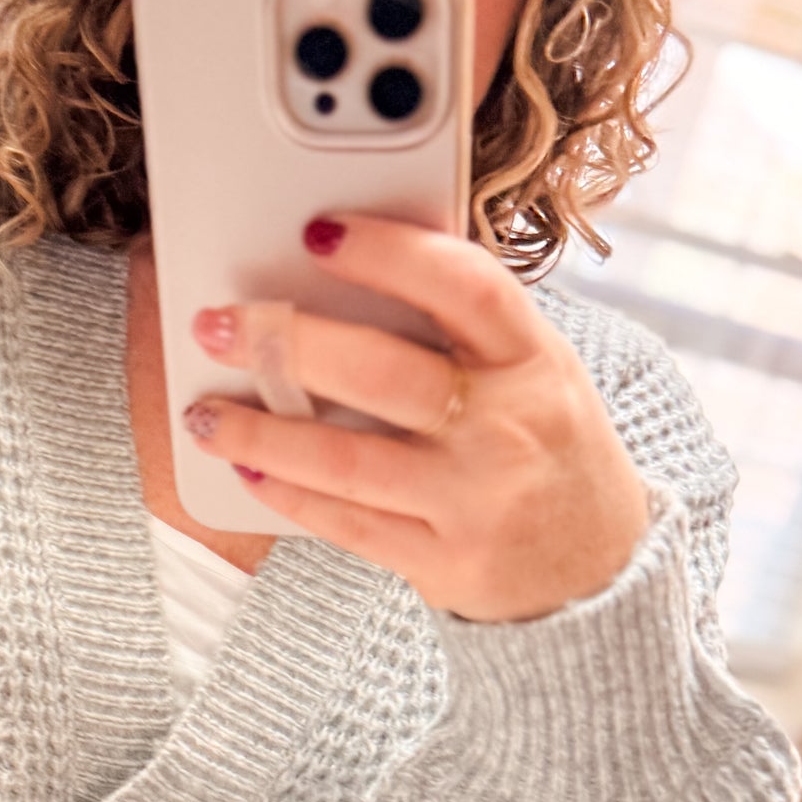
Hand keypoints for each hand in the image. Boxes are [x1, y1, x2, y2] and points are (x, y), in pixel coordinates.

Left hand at [180, 214, 651, 623]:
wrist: (597, 568)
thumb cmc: (546, 445)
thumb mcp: (535, 371)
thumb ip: (462, 327)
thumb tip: (349, 267)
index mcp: (534, 359)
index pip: (466, 286)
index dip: (390, 252)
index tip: (319, 233)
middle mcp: (509, 428)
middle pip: (384, 373)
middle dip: (288, 343)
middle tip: (218, 323)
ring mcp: (477, 501)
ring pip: (347, 461)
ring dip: (260, 434)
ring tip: (204, 413)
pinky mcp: (444, 562)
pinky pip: (348, 524)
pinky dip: (289, 494)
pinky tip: (247, 470)